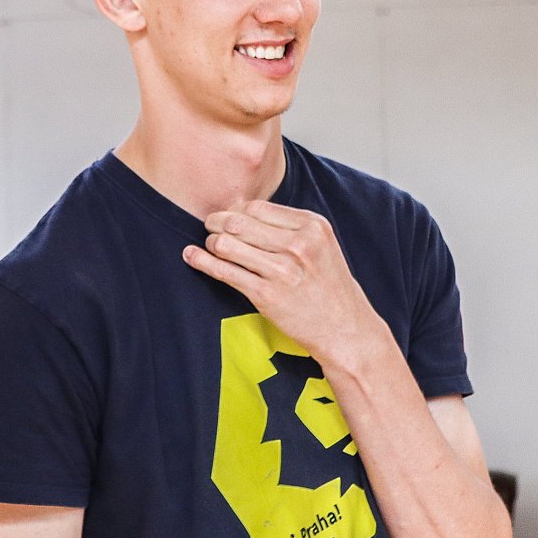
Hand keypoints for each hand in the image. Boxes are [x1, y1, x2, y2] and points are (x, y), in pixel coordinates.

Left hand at [182, 200, 379, 363]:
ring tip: (209, 246)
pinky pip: (224, 272)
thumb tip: (240, 211)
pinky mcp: (267, 295)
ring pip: (226, 244)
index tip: (227, 217)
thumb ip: (289, 227)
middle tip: (209, 226)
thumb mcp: (322, 246)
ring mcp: (282, 271)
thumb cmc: (330, 287)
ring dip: (210, 243)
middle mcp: (298, 245)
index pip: (257, 207)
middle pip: (238, 222)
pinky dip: (202, 261)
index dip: (235, 211)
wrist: (346, 330)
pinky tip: (191, 256)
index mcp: (312, 226)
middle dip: (216, 222)